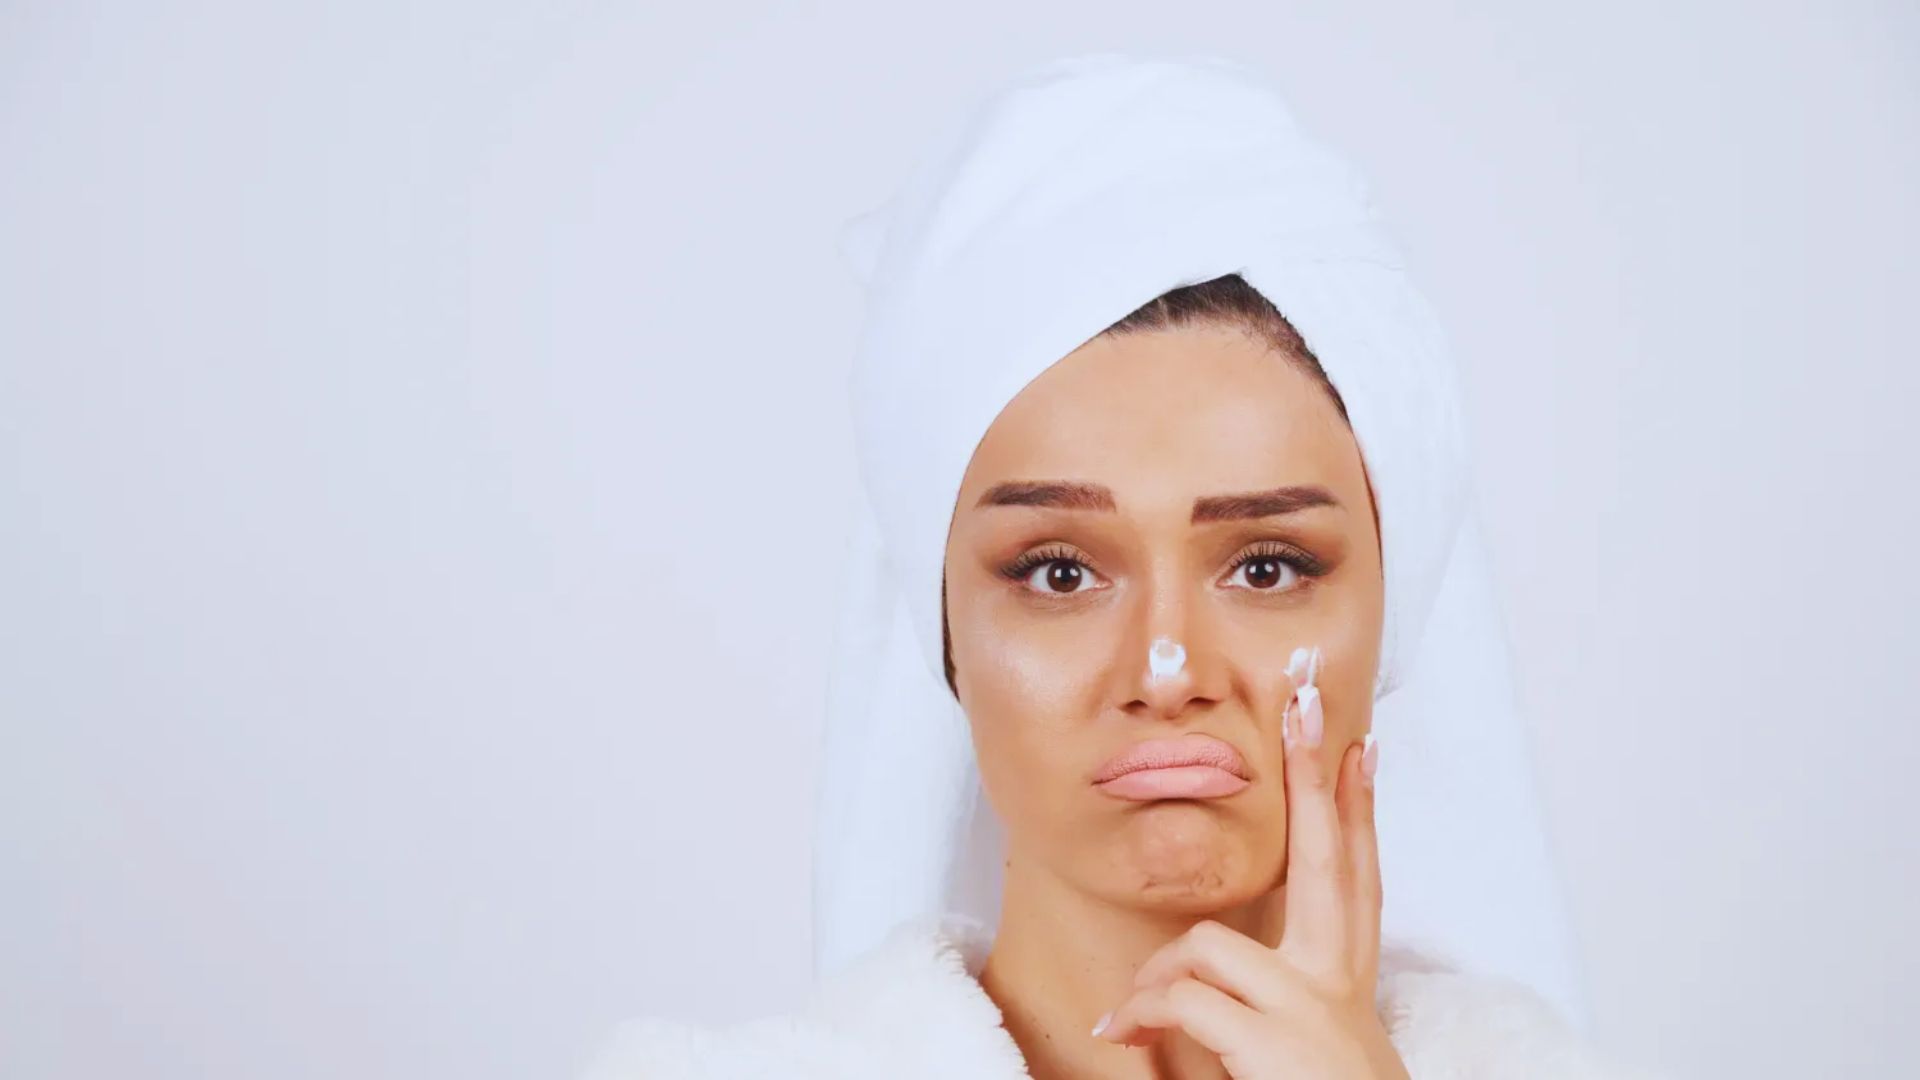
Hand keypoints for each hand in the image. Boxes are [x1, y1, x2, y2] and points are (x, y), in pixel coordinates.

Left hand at [1092, 650, 1407, 1078]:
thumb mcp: (1299, 1050)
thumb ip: (1265, 1003)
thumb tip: (1206, 970)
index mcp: (1345, 990)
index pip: (1356, 882)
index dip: (1357, 813)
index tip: (1359, 746)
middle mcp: (1338, 990)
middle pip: (1329, 863)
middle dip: (1315, 781)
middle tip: (1310, 705)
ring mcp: (1311, 1012)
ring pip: (1210, 945)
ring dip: (1158, 977)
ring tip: (1133, 1016)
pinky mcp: (1275, 1041)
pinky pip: (1183, 998)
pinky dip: (1143, 1014)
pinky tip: (1126, 1038)